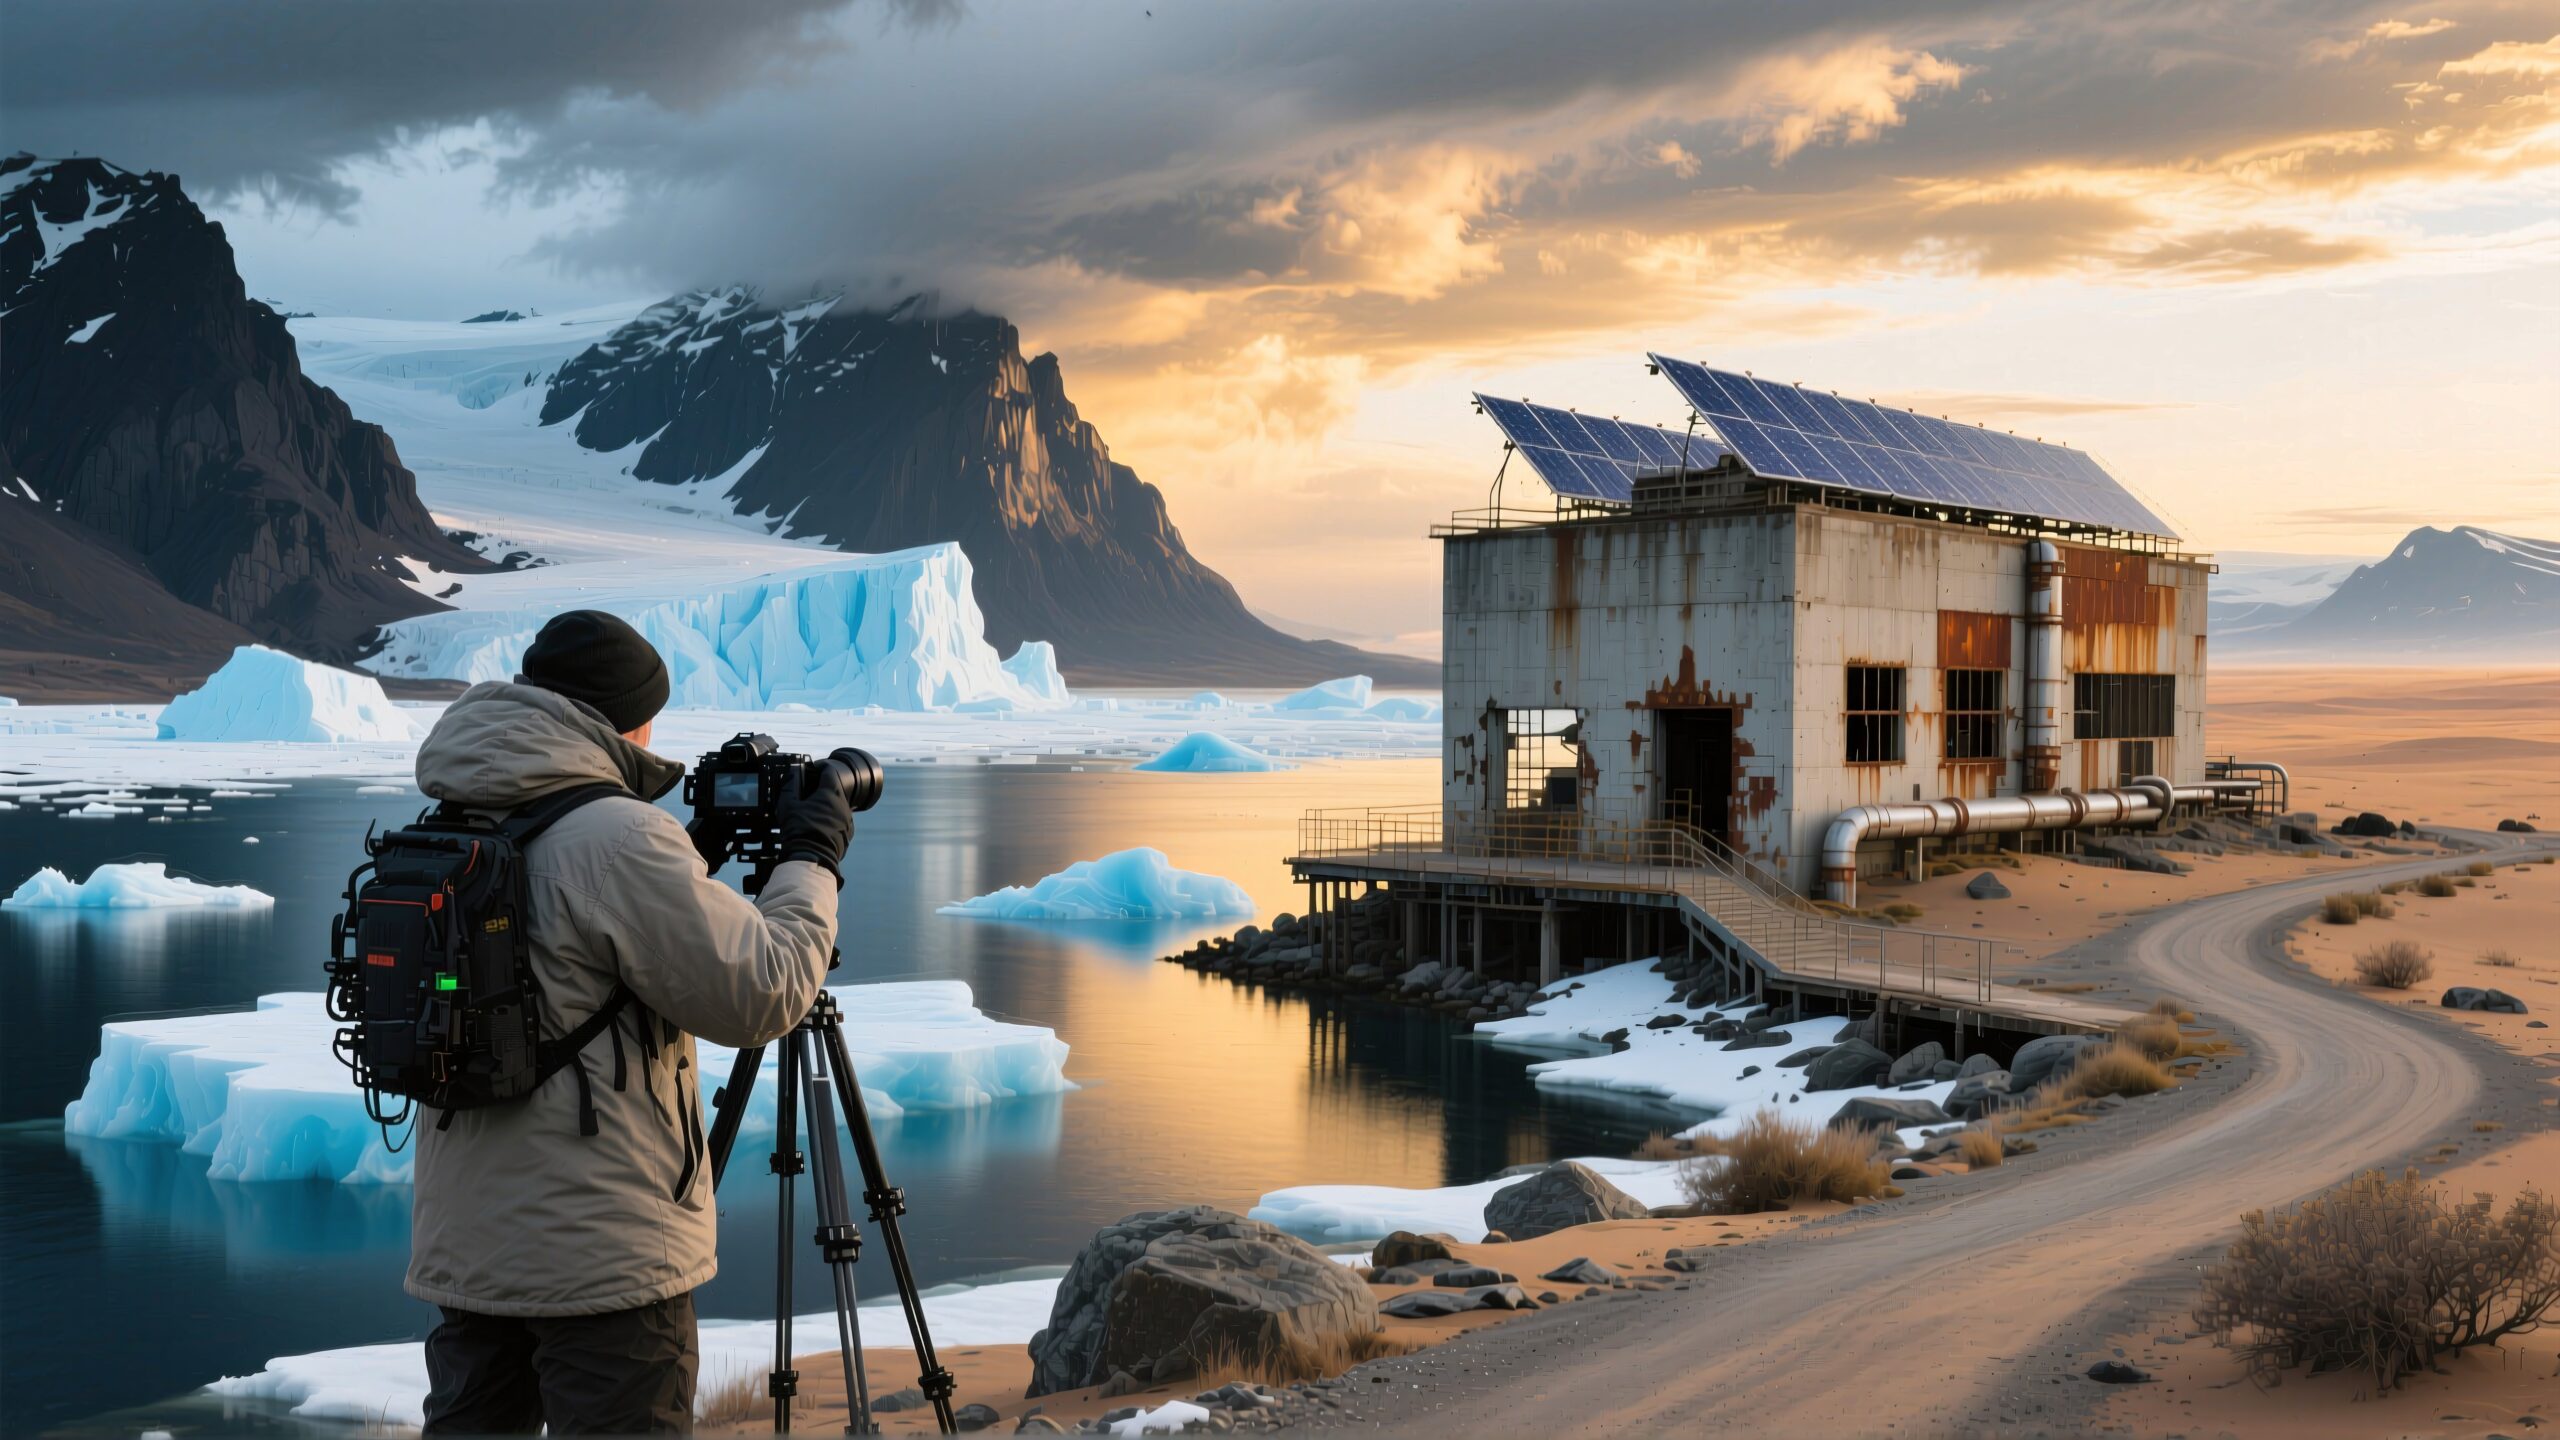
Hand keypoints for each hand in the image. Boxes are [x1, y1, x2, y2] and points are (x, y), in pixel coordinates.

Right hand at [775, 763, 853, 880]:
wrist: (812, 857)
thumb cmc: (800, 831)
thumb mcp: (788, 807)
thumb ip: (788, 789)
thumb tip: (789, 779)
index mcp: (831, 794)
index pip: (830, 772)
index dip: (822, 767)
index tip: (815, 768)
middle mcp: (844, 805)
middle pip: (835, 789)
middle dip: (822, 788)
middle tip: (808, 791)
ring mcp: (847, 820)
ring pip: (838, 806)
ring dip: (826, 805)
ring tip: (811, 811)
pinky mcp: (847, 833)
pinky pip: (839, 821)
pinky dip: (830, 819)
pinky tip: (817, 825)